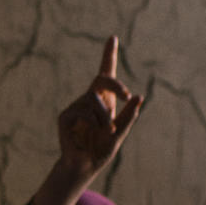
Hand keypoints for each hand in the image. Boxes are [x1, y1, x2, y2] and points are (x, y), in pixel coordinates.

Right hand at [54, 37, 141, 181]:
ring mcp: (76, 107)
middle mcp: (89, 100)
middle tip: (127, 96)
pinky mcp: (66, 117)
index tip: (113, 38)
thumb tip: (139, 97)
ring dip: (105, 116)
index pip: (105, 74)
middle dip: (115, 85)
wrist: (85, 166)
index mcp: (104, 100)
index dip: (108, 55)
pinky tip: (96, 132)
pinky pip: (83, 111)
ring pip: (94, 99)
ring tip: (107, 131)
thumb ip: (129, 116)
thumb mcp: (120, 133)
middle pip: (101, 80)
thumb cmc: (102, 149)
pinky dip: (94, 121)